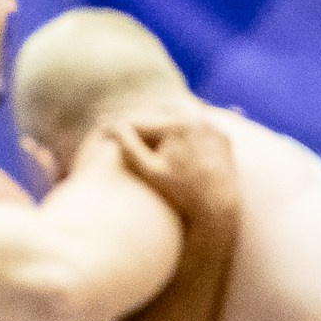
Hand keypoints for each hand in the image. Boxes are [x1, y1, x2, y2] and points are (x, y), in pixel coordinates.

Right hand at [106, 109, 237, 227]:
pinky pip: (195, 126)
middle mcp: (197, 118)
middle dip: (135, 118)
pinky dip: (178, 128)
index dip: (117, 124)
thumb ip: (130, 147)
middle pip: (157, 112)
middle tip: (113, 123)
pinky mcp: (221, 135)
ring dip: (155, 118)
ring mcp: (212, 125)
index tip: (98, 128)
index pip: (139, 121)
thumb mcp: (149, 172)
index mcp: (176, 125)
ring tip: (134, 127)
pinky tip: (162, 135)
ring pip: (176, 115)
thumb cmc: (179, 194)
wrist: (218, 208)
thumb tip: (113, 126)